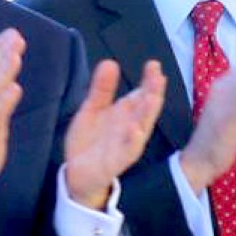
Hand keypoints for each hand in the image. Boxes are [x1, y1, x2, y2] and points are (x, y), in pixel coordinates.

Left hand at [64, 60, 165, 208]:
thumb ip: (101, 89)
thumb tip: (110, 62)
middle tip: (159, 77)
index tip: (153, 65)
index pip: (141, 95)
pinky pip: (127, 151)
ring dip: (148, 114)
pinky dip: (133, 141)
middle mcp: (130, 128)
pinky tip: (136, 130)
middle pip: (145, 110)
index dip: (149, 81)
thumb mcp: (92, 110)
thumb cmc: (90, 140)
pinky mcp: (116, 162)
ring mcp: (125, 145)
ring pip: (141, 129)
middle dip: (153, 94)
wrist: (77, 173)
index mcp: (126, 115)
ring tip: (153, 98)